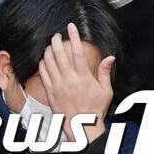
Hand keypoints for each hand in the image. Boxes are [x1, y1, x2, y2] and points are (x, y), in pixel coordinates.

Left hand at [38, 22, 114, 143]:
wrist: (81, 126)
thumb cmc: (95, 108)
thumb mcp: (105, 91)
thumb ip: (105, 72)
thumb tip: (110, 57)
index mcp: (84, 78)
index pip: (78, 52)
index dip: (74, 38)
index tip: (71, 27)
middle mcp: (69, 79)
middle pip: (60, 54)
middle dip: (57, 41)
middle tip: (56, 34)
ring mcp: (57, 85)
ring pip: (49, 61)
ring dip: (48, 50)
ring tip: (50, 45)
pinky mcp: (49, 90)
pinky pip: (43, 72)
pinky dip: (42, 62)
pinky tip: (44, 58)